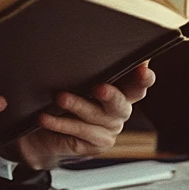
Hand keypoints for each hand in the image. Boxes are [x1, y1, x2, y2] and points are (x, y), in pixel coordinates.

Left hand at [11, 62, 155, 170]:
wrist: (45, 134)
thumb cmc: (63, 98)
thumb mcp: (74, 81)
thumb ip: (87, 69)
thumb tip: (81, 44)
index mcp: (121, 90)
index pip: (137, 83)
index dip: (143, 78)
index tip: (143, 69)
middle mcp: (119, 111)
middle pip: (121, 104)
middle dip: (111, 95)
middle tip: (100, 88)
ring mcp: (109, 129)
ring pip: (96, 117)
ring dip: (77, 106)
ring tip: (60, 98)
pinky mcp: (95, 144)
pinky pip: (78, 132)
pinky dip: (60, 123)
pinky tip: (46, 118)